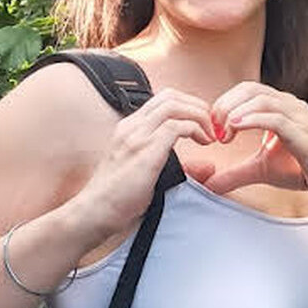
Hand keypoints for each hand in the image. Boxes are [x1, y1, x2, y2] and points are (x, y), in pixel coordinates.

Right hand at [71, 87, 216, 234]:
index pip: (163, 100)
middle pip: (170, 96)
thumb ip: (176, 164)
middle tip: (212, 125)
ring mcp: (137, 136)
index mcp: (130, 128)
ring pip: (175, 106)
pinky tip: (204, 143)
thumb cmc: (119, 198)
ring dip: (199, 116)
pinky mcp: (145, 150)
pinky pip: (176, 126)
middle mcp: (132, 126)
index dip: (189, 106)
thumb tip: (209, 167)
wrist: (95, 211)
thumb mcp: (148, 172)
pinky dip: (196, 129)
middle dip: (198, 106)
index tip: (204, 125)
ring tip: (210, 135)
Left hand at [202, 83, 307, 206]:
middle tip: (214, 129)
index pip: (246, 90)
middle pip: (250, 89)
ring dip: (236, 113)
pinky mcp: (304, 133)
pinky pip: (275, 118)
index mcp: (281, 106)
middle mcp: (290, 105)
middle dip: (226, 105)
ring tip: (224, 132)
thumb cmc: (301, 170)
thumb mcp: (260, 170)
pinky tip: (236, 128)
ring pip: (261, 99)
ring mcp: (299, 116)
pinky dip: (252, 120)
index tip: (214, 129)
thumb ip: (235, 173)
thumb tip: (209, 185)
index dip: (225, 104)